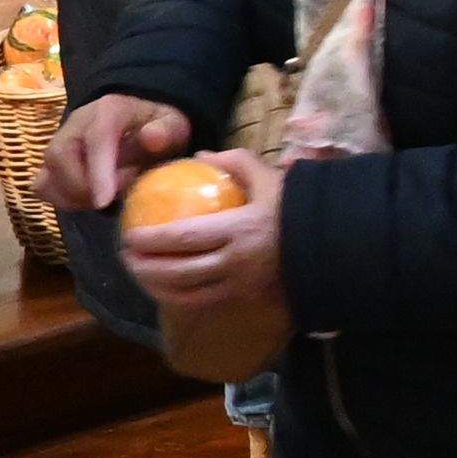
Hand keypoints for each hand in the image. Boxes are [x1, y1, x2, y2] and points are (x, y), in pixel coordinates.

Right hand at [48, 92, 192, 211]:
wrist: (139, 120)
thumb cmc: (156, 125)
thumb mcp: (172, 124)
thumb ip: (165, 131)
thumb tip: (152, 137)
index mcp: (107, 111)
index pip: (95, 139)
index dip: (97, 171)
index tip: (104, 201)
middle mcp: (75, 125)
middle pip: (60, 157)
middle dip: (85, 187)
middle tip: (116, 195)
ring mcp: (59, 145)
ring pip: (47, 175)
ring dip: (74, 197)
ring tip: (104, 198)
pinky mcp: (52, 164)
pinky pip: (43, 187)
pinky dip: (63, 200)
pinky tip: (88, 201)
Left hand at [114, 150, 286, 324]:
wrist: (330, 244)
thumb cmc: (295, 209)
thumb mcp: (269, 178)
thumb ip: (234, 163)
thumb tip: (201, 155)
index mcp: (239, 230)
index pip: (184, 238)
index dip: (152, 240)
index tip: (129, 235)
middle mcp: (236, 262)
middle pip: (179, 271)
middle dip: (146, 267)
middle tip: (126, 256)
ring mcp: (240, 285)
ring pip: (187, 293)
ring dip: (157, 286)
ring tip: (139, 274)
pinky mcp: (245, 298)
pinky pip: (204, 301)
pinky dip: (179, 298)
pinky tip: (166, 290)